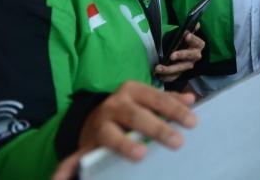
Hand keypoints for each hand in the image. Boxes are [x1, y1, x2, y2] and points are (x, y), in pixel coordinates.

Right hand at [51, 81, 196, 179]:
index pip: (157, 99)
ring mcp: (99, 125)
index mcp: (132, 91)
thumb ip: (168, 101)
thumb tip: (192, 101)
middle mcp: (114, 105)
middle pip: (137, 116)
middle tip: (176, 142)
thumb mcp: (147, 99)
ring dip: (124, 145)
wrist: (93, 116)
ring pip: (111, 135)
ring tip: (140, 155)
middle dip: (157, 128)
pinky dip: (66, 169)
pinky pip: (74, 157)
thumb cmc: (130, 108)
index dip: (175, 111)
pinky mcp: (85, 145)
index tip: (193, 123)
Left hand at [155, 28, 204, 82]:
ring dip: (170, 69)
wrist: (180, 50)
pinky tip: (159, 76)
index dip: (193, 39)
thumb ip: (189, 29)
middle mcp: (195, 56)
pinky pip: (175, 77)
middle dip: (181, 55)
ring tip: (158, 68)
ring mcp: (188, 65)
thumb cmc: (182, 40)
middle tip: (171, 56)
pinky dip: (167, 77)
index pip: (198, 42)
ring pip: (181, 68)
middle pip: (190, 56)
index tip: (186, 35)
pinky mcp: (181, 73)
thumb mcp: (185, 34)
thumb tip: (197, 24)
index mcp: (198, 45)